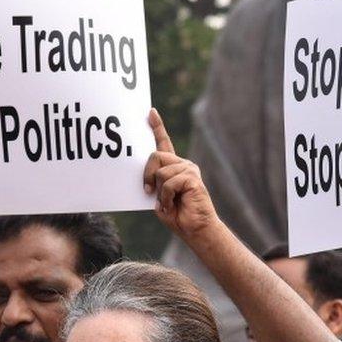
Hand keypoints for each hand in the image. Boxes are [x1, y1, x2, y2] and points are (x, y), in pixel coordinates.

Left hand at [143, 109, 218, 238]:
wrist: (194, 229)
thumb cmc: (177, 216)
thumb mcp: (159, 197)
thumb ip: (153, 182)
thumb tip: (147, 174)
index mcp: (174, 167)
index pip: (164, 143)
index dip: (157, 127)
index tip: (150, 112)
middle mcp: (183, 165)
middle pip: (156, 155)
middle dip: (147, 174)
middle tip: (148, 191)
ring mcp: (189, 170)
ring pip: (161, 171)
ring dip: (159, 191)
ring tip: (168, 203)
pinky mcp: (192, 178)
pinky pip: (169, 182)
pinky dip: (166, 197)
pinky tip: (173, 204)